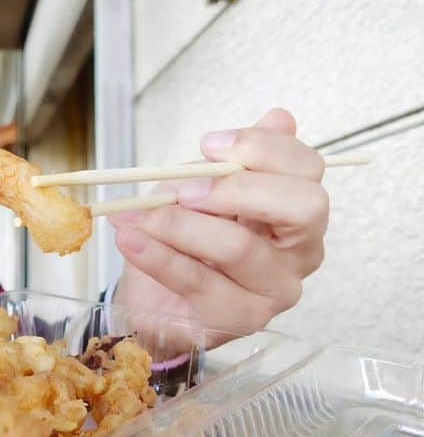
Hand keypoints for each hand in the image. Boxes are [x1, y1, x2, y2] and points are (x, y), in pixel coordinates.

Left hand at [107, 108, 327, 342]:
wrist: (156, 299)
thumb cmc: (185, 240)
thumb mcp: (202, 189)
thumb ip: (235, 158)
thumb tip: (280, 117)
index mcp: (297, 210)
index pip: (307, 169)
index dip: (261, 148)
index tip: (207, 145)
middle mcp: (301, 251)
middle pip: (303, 206)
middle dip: (237, 188)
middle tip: (184, 190)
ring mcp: (276, 290)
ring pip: (239, 246)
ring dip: (179, 224)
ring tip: (139, 217)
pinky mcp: (240, 319)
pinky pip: (197, 280)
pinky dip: (156, 254)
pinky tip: (129, 238)